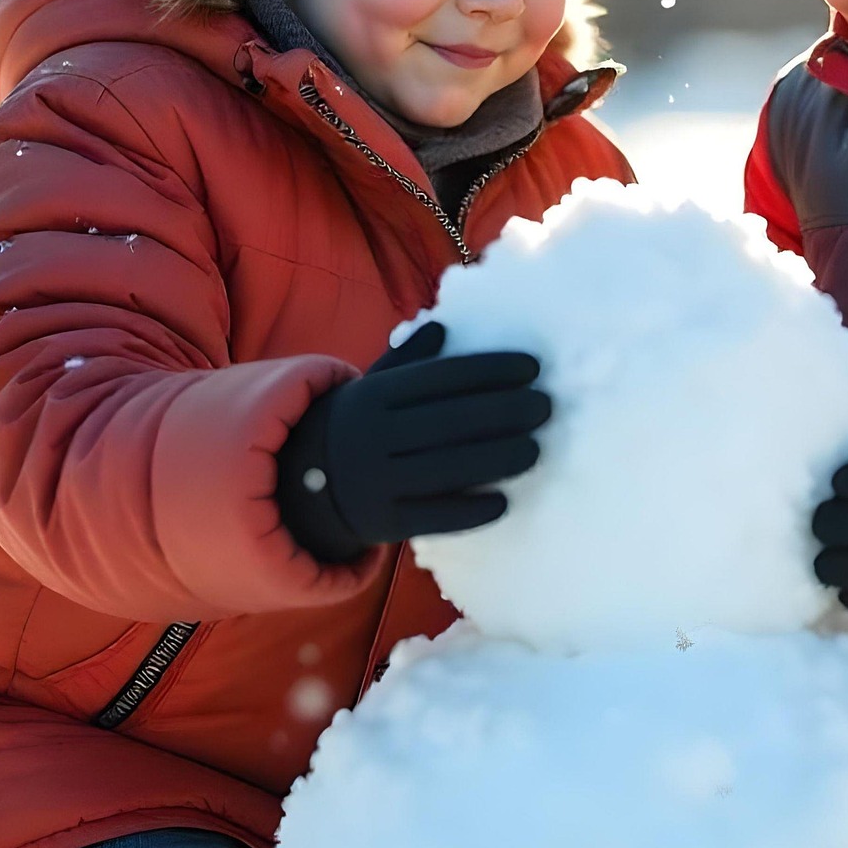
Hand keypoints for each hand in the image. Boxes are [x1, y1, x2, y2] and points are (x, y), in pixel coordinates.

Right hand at [277, 322, 549, 563]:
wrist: (300, 485)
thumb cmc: (358, 426)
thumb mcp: (371, 386)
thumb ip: (408, 359)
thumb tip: (445, 325)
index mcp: (373, 396)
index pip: (441, 378)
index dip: (489, 370)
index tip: (532, 367)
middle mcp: (373, 436)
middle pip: (450, 421)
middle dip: (505, 412)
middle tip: (547, 406)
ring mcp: (376, 481)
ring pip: (447, 468)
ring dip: (498, 458)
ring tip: (535, 449)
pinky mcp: (383, 523)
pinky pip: (433, 517)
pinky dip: (471, 511)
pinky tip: (504, 502)